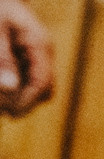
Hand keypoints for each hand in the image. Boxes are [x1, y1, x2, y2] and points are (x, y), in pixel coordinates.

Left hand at [0, 0, 55, 116]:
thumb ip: (2, 57)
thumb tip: (9, 87)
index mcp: (40, 44)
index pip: (43, 83)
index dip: (26, 101)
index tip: (9, 113)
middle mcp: (43, 52)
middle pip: (43, 90)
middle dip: (22, 102)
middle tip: (1, 110)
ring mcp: (36, 54)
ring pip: (34, 87)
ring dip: (16, 97)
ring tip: (1, 102)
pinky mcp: (26, 56)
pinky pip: (25, 78)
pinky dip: (12, 86)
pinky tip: (3, 88)